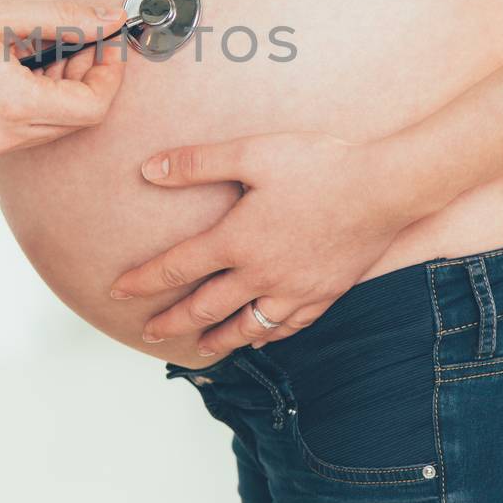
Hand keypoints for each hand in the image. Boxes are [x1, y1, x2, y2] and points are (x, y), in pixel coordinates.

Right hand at [0, 0, 126, 156]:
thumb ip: (62, 17)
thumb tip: (106, 20)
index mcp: (10, 105)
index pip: (92, 107)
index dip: (110, 74)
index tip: (108, 44)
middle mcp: (1, 136)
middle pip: (77, 120)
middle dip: (88, 78)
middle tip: (79, 38)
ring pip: (53, 126)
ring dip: (63, 89)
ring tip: (44, 47)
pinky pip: (25, 128)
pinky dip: (37, 99)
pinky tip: (20, 65)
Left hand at [109, 133, 418, 357]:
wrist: (385, 187)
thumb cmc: (318, 164)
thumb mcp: (251, 153)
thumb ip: (196, 163)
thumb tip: (149, 170)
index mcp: (236, 240)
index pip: (176, 267)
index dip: (143, 280)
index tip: (117, 291)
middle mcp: (260, 274)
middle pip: (205, 307)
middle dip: (172, 321)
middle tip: (149, 334)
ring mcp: (294, 289)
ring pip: (247, 326)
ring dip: (218, 339)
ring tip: (199, 349)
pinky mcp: (325, 294)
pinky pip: (289, 326)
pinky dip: (268, 335)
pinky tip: (261, 337)